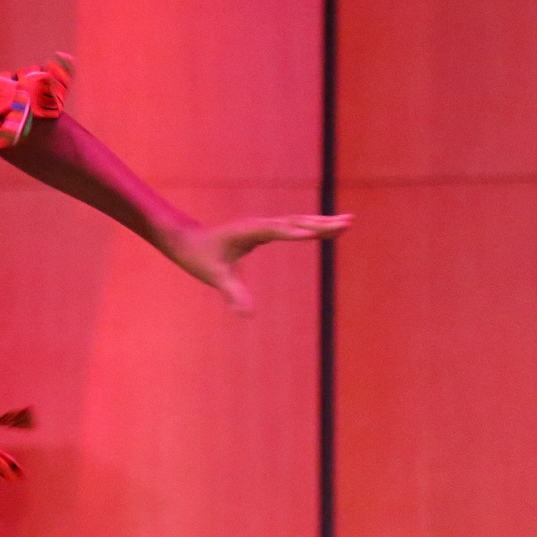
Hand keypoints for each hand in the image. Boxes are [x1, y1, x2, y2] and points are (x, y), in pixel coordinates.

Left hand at [168, 213, 351, 313]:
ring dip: (322, 222)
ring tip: (348, 222)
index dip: (295, 232)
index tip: (316, 233)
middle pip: (295, 222)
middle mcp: (260, 224)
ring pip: (298, 222)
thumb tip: (246, 315)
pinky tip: (327, 229)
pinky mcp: (266, 230)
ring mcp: (264, 225)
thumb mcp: (216, 277)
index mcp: (249, 231)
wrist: (188, 241)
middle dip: (321, 223)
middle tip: (348, 222)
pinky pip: (294, 227)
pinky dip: (312, 227)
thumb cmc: (200, 258)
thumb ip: (232, 294)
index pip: (277, 231)